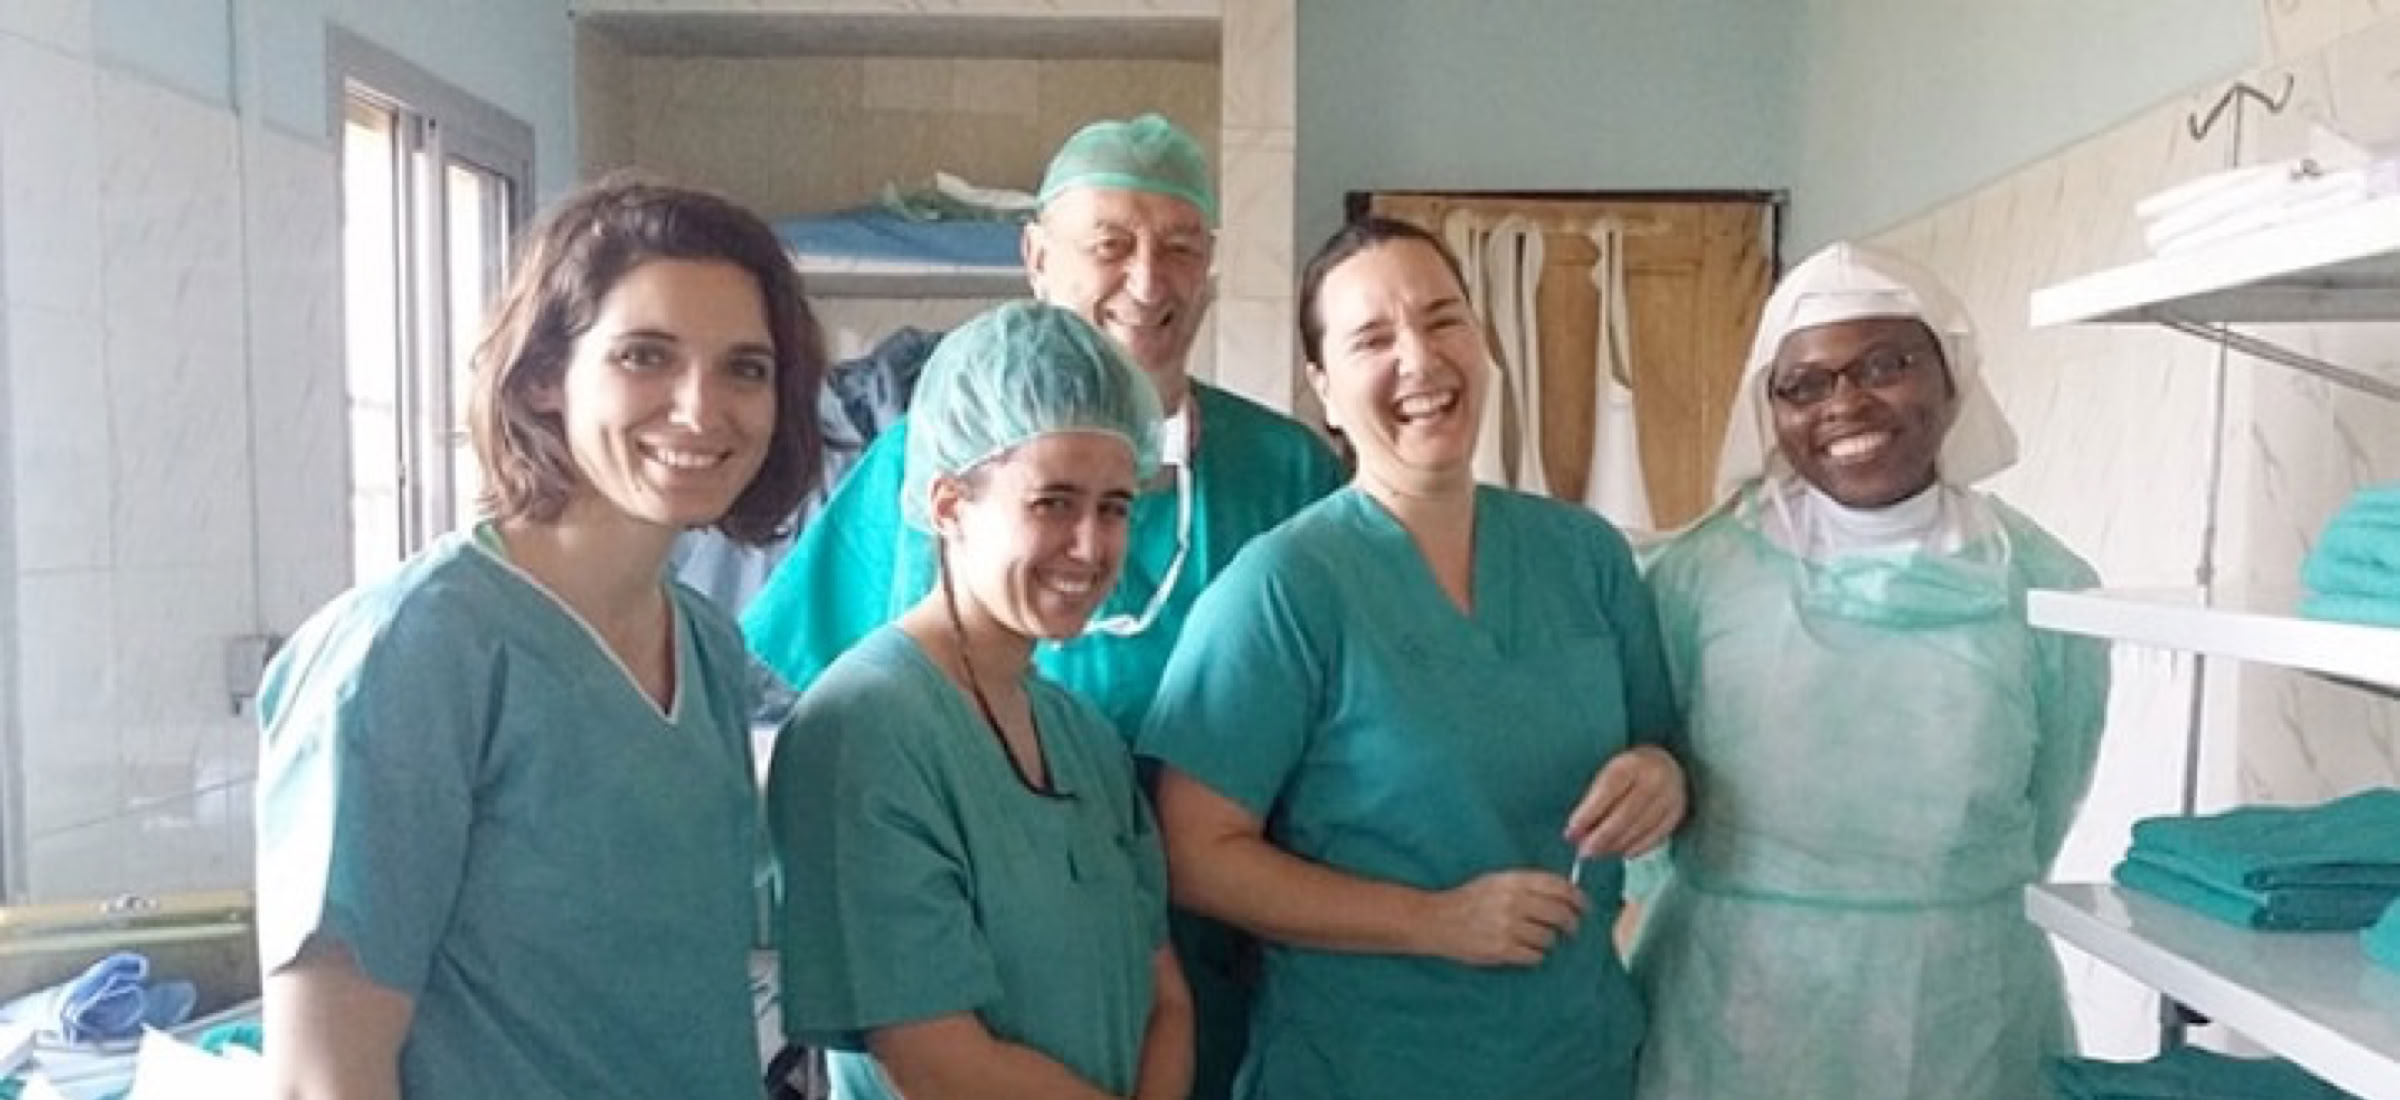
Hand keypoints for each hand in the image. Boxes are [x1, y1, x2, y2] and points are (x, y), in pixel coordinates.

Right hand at [1423, 870, 1585, 966]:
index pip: (1559, 886)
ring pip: (1549, 937)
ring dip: (1549, 941)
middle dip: (1572, 924)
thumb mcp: (1496, 881)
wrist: (1436, 920)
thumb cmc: (1469, 900)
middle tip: (1573, 930)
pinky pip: (1535, 956)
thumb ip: (1527, 884)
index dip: (1578, 897)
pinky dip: (1535, 956)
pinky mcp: (1502, 949)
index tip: (1584, 907)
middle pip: (1560, 914)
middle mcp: (1513, 901)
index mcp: (1514, 881)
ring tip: (1539, 940)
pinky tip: (1526, 952)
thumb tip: (1564, 893)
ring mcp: (1508, 926)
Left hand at [1564, 745, 1685, 859]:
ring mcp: (1670, 796)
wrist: (1665, 764)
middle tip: (1584, 852)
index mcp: (1631, 763)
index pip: (1607, 790)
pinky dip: (1636, 848)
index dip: (1588, 814)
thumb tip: (1575, 834)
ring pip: (1639, 828)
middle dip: (1601, 837)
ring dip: (1615, 845)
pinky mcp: (1677, 813)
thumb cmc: (1627, 773)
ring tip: (1598, 853)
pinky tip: (1622, 853)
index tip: (1571, 832)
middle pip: (1625, 814)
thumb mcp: (1608, 775)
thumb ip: (1592, 802)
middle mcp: (1654, 778)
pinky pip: (1656, 837)